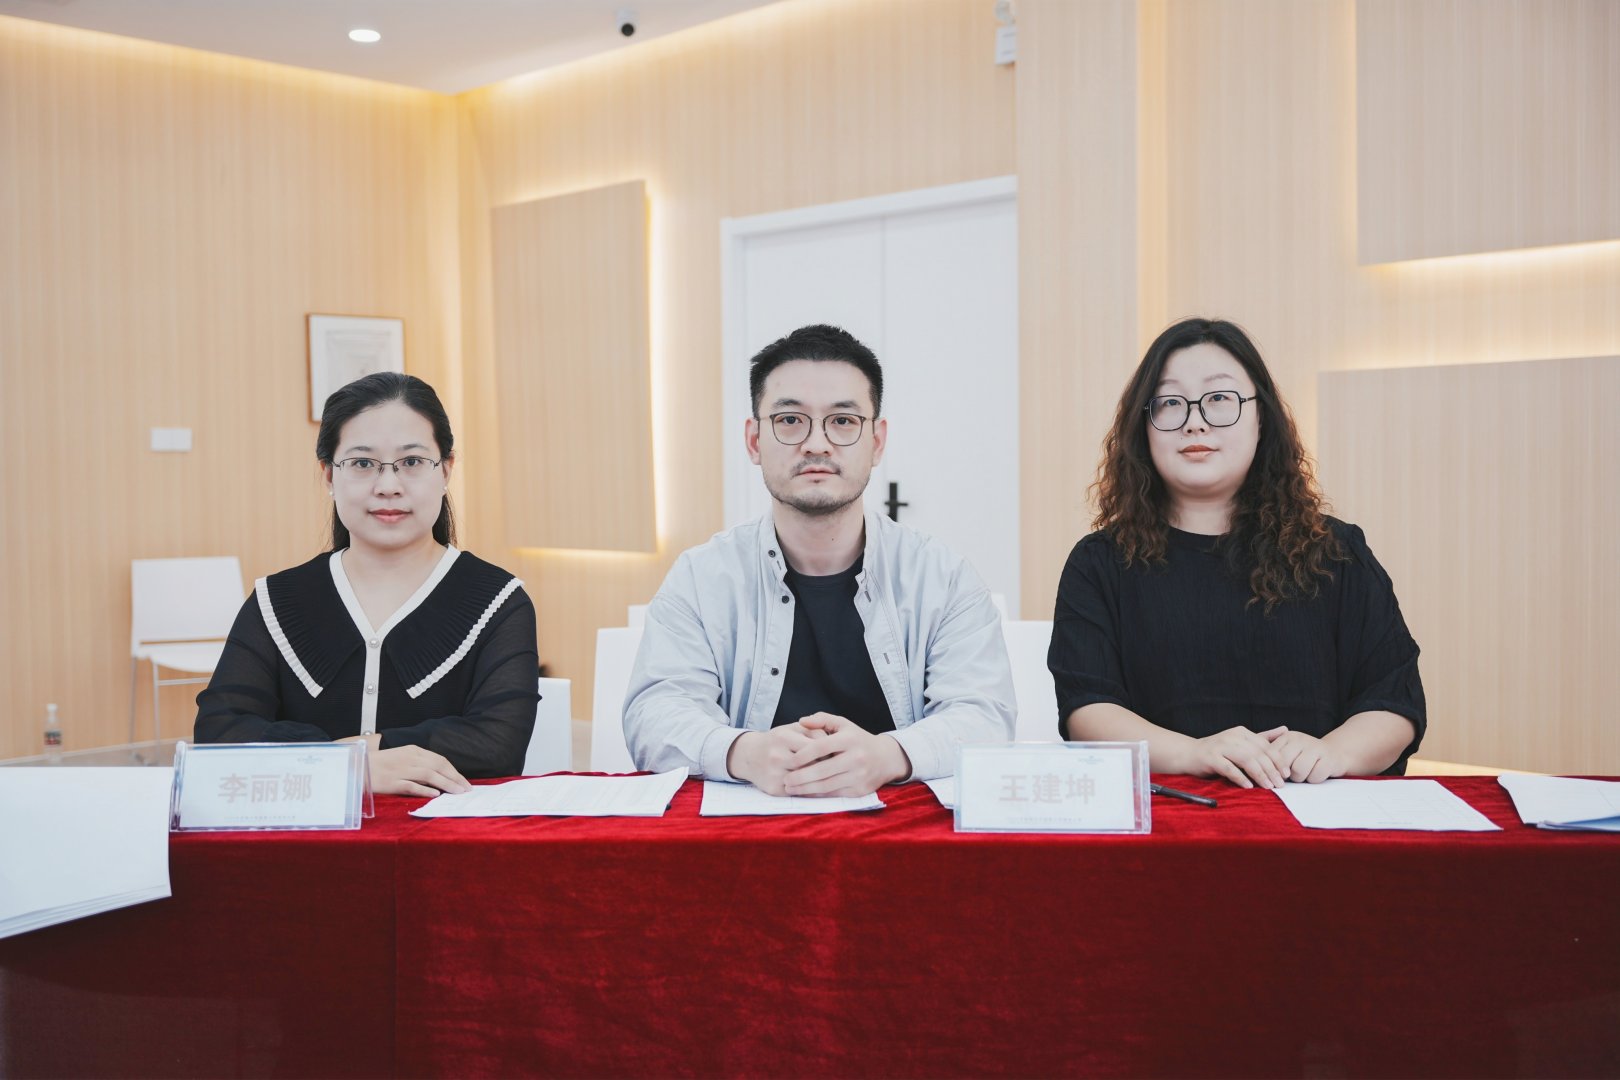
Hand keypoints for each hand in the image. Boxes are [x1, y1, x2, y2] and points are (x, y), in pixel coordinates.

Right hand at [344, 734, 468, 797]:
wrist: (355, 767)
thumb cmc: (379, 765)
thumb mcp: (402, 758)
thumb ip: (419, 764)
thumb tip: (439, 777)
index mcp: (413, 751)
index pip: (439, 760)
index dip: (454, 771)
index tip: (464, 782)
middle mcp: (408, 758)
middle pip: (438, 766)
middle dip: (455, 778)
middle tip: (466, 789)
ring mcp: (400, 770)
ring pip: (429, 775)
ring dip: (446, 784)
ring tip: (458, 793)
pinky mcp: (391, 782)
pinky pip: (411, 785)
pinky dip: (425, 789)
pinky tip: (436, 795)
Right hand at [726, 725, 830, 795]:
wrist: (749, 755)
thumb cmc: (776, 741)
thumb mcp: (792, 729)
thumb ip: (813, 731)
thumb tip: (834, 745)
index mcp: (782, 737)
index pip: (814, 746)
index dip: (828, 751)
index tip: (835, 753)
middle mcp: (776, 755)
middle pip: (810, 764)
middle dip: (825, 766)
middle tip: (835, 767)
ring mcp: (773, 774)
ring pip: (805, 780)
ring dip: (819, 780)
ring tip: (828, 777)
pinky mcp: (773, 789)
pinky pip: (798, 792)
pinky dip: (810, 791)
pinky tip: (818, 787)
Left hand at [781, 713, 910, 797]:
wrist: (886, 759)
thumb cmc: (858, 740)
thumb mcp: (843, 724)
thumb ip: (822, 720)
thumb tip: (801, 721)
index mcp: (849, 739)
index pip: (821, 747)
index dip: (803, 755)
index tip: (789, 761)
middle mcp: (856, 758)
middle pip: (822, 770)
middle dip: (800, 777)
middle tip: (785, 780)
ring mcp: (859, 776)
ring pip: (827, 785)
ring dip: (806, 789)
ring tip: (790, 788)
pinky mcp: (859, 791)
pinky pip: (834, 794)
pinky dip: (818, 795)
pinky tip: (806, 793)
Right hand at [1186, 725, 1288, 788]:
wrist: (1188, 754)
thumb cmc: (1218, 752)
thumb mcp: (1241, 743)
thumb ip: (1263, 738)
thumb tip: (1285, 730)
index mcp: (1242, 732)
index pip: (1265, 746)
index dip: (1278, 760)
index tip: (1286, 775)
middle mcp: (1232, 736)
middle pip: (1258, 753)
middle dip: (1271, 770)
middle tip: (1280, 785)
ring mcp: (1220, 746)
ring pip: (1246, 760)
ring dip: (1259, 774)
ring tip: (1268, 787)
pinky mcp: (1210, 757)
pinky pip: (1228, 768)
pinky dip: (1240, 777)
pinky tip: (1248, 787)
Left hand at [1266, 730, 1346, 783]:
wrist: (1335, 754)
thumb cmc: (1305, 757)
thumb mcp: (1288, 751)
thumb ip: (1271, 755)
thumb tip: (1255, 768)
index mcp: (1287, 737)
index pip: (1270, 754)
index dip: (1271, 768)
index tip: (1274, 776)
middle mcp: (1300, 739)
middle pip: (1283, 763)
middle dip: (1286, 775)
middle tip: (1291, 776)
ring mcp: (1316, 747)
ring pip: (1298, 771)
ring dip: (1301, 778)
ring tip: (1305, 773)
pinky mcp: (1329, 759)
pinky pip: (1314, 777)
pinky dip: (1314, 779)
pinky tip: (1317, 773)